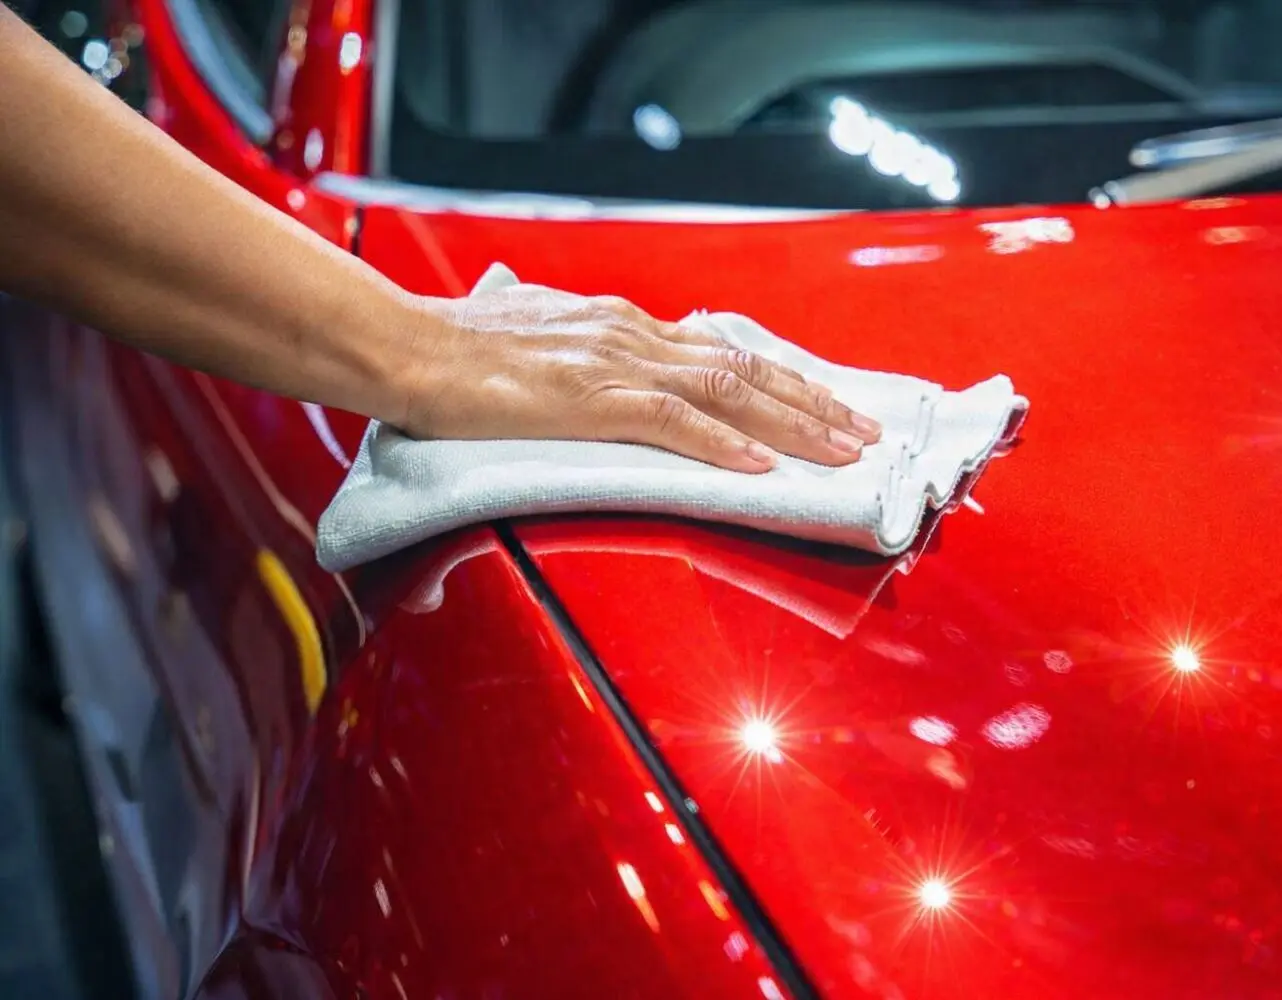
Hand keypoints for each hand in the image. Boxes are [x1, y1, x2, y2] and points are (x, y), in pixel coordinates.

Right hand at [392, 283, 881, 472]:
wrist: (408, 346)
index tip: (825, 402)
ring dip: (792, 424)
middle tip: (864, 431)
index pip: (725, 351)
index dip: (783, 380)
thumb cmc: (460, 347)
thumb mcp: (537, 336)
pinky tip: (759, 465)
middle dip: (813, 403)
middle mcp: (633, 336)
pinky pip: (671, 423)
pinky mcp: (589, 400)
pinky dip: (721, 445)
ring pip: (727, 392)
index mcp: (624, 326)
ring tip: (840, 450)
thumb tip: (587, 354)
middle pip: (745, 369)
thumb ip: (577, 350)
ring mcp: (615, 365)